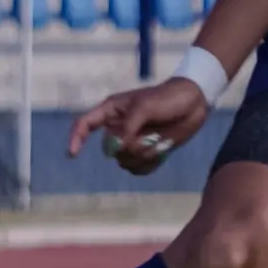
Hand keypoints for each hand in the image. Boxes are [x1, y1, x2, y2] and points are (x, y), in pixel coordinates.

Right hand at [69, 76, 210, 170]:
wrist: (194, 103)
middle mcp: (118, 128)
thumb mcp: (145, 107)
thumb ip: (128, 127)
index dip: (75, 139)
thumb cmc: (167, 99)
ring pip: (124, 162)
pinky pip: (139, 169)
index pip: (85, 125)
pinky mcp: (146, 152)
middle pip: (109, 150)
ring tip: (159, 141)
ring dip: (142, 156)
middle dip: (129, 149)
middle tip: (148, 137)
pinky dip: (151, 163)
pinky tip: (163, 150)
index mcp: (112, 111)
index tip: (73, 154)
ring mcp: (132, 141)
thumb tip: (115, 148)